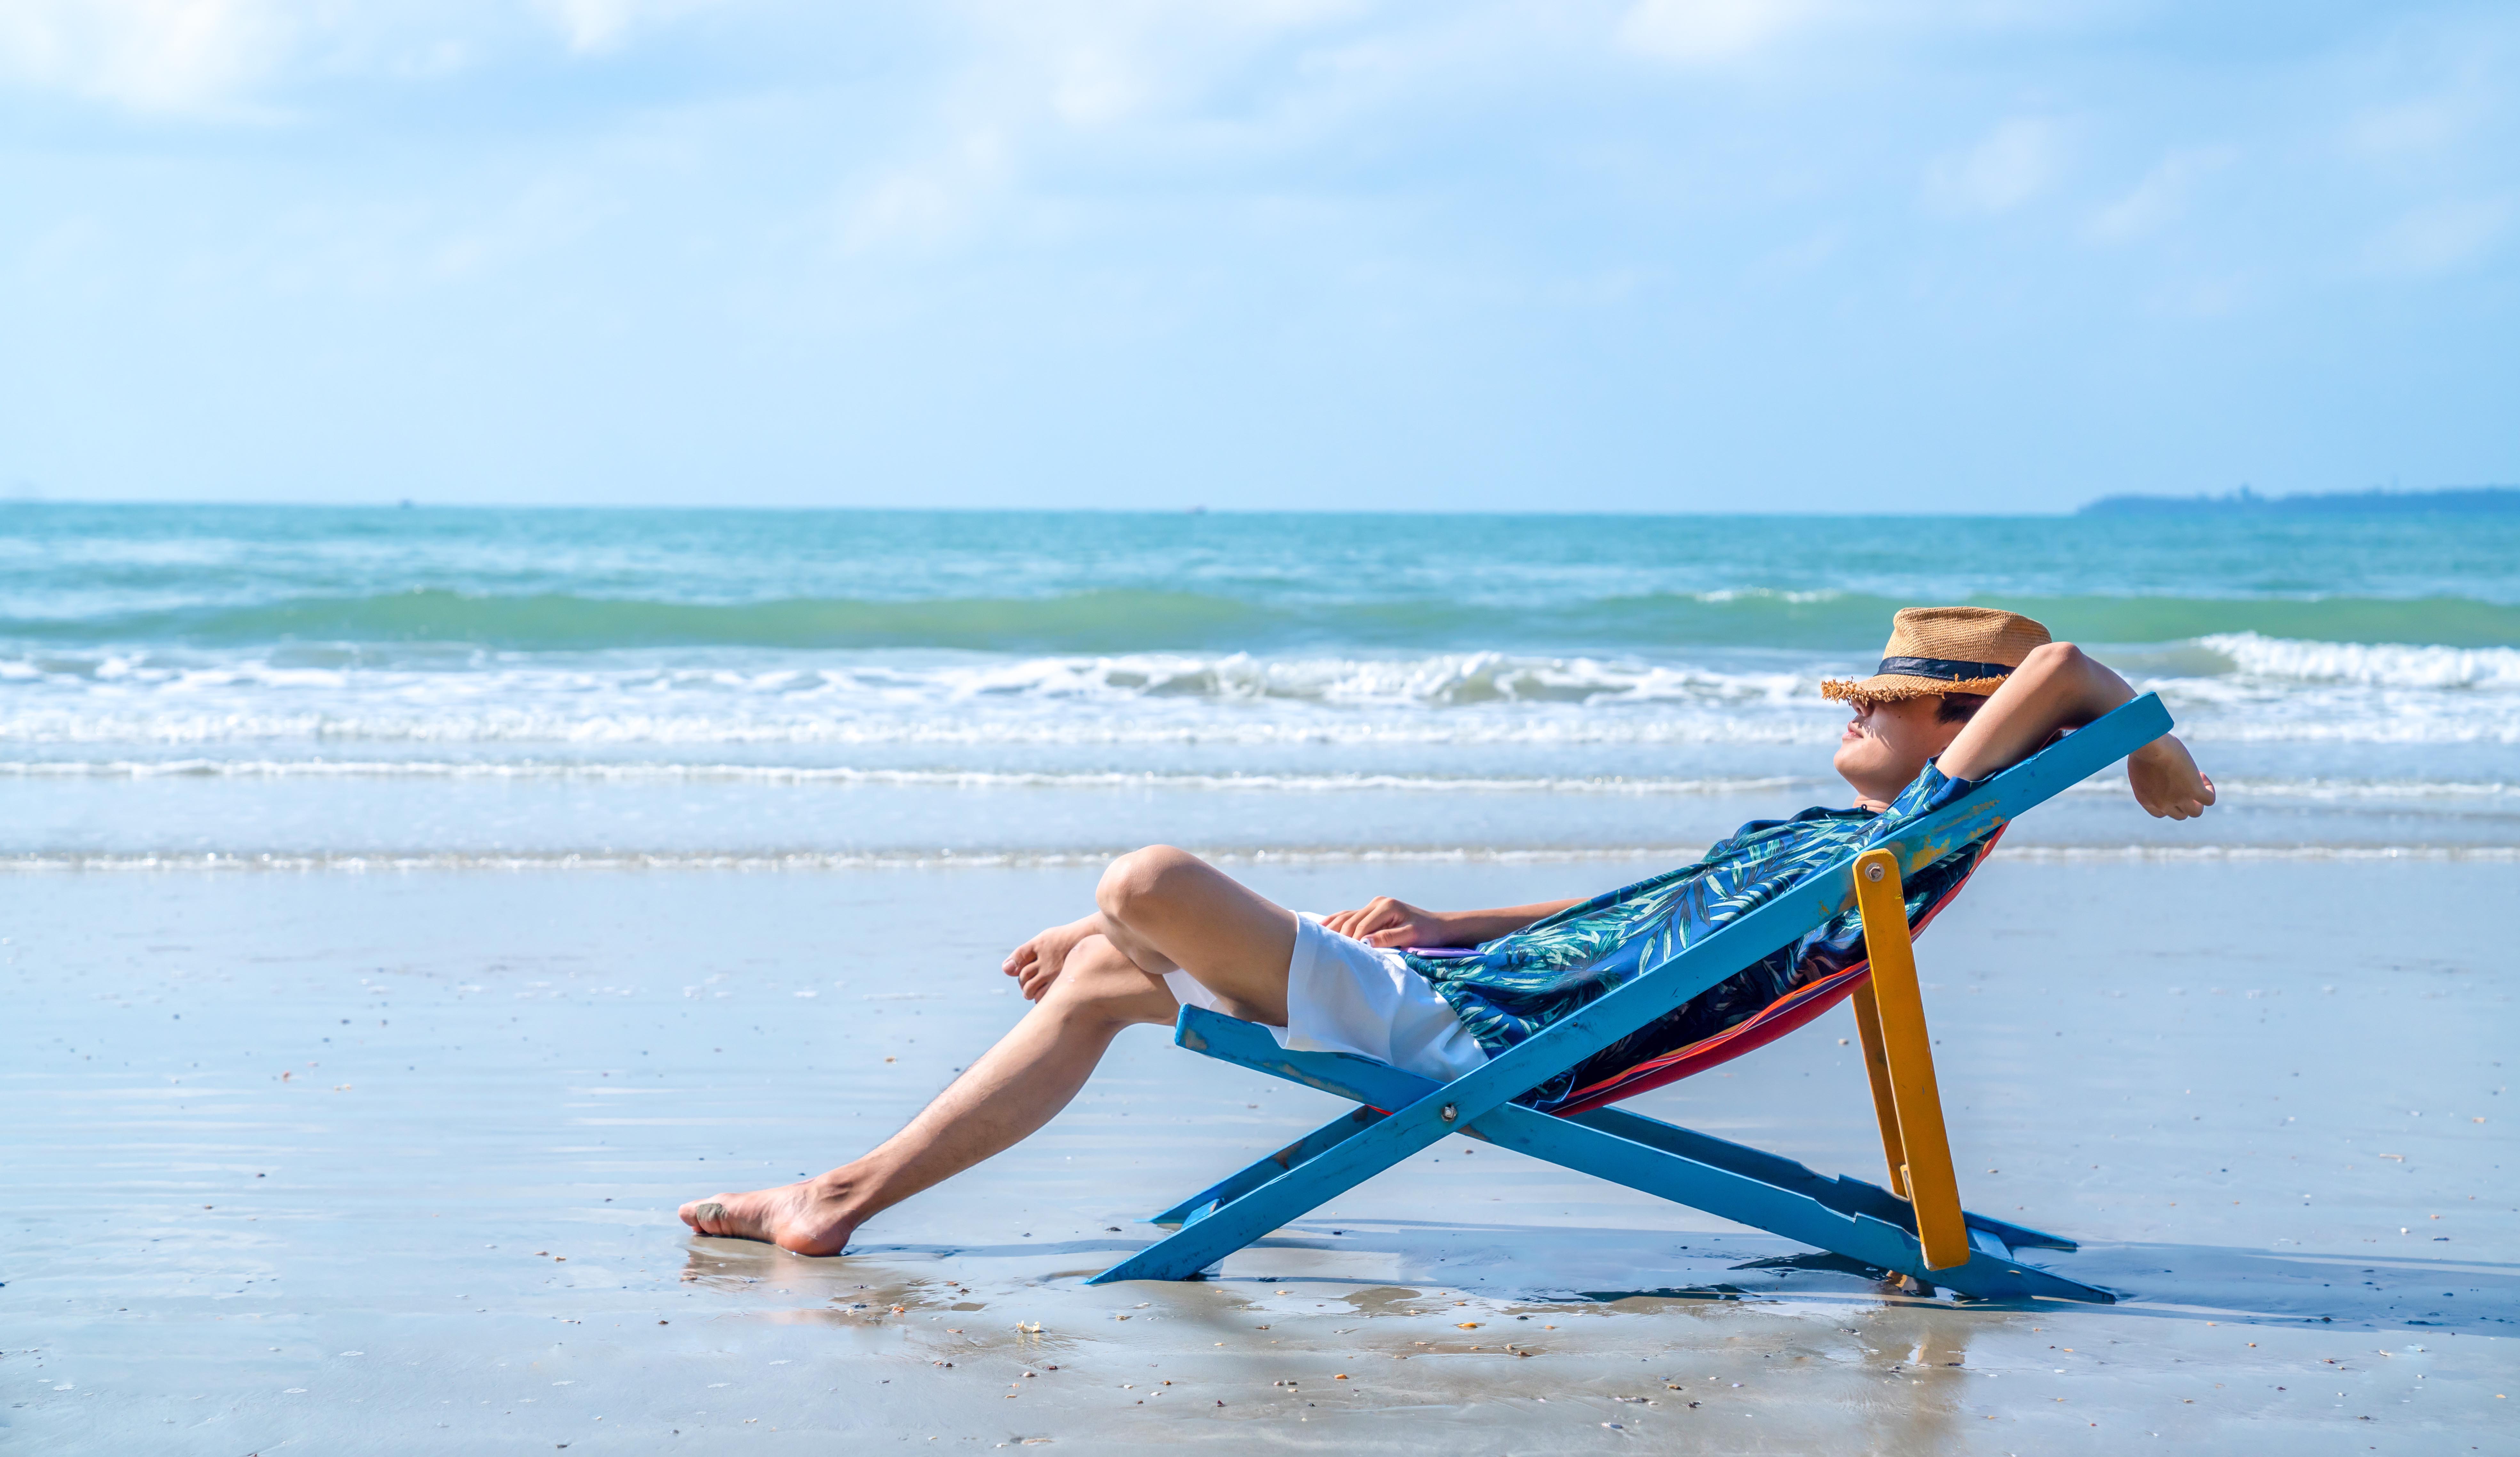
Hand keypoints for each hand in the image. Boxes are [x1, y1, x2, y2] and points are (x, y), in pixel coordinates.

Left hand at [1002, 915, 1098, 1001]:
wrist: (1089, 940)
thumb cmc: (1063, 940)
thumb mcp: (1042, 940)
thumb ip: (1023, 954)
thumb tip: (1005, 970)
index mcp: (1038, 945)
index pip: (1018, 958)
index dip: (1014, 966)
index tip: (1018, 971)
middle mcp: (1044, 959)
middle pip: (1022, 976)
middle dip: (1022, 982)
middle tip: (1026, 985)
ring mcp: (1053, 971)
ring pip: (1029, 988)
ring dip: (1027, 992)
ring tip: (1030, 993)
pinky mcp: (1061, 981)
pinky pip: (1042, 996)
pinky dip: (1038, 999)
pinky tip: (1041, 996)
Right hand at [1320, 897, 1460, 948]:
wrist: (1439, 926)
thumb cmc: (1428, 933)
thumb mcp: (1411, 936)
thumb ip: (1388, 938)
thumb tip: (1364, 943)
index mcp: (1386, 906)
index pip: (1361, 926)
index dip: (1350, 941)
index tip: (1340, 956)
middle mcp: (1377, 903)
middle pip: (1350, 920)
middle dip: (1338, 936)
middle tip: (1324, 953)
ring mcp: (1373, 905)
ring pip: (1346, 916)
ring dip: (1332, 928)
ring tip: (1315, 940)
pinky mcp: (1372, 910)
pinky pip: (1349, 915)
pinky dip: (1336, 921)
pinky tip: (1323, 927)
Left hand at [2128, 735, 2214, 819]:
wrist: (2148, 745)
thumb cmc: (2140, 748)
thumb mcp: (2140, 766)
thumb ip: (2148, 776)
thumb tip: (2159, 771)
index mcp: (2145, 799)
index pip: (2160, 813)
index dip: (2168, 801)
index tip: (2169, 785)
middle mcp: (2161, 803)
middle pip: (2179, 815)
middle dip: (2184, 800)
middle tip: (2183, 780)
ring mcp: (2178, 799)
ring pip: (2195, 812)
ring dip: (2198, 799)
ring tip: (2195, 779)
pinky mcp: (2193, 790)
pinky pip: (2209, 800)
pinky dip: (2209, 790)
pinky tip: (2201, 776)